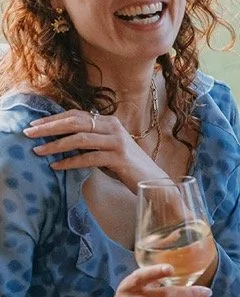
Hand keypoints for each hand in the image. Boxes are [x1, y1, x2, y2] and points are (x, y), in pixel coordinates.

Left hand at [25, 110, 166, 187]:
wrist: (153, 181)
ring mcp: (118, 142)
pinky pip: (89, 158)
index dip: (54, 119)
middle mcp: (114, 128)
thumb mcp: (107, 149)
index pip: (76, 115)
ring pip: (80, 139)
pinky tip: (56, 165)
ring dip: (55, 145)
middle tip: (29, 133)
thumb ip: (90, 141)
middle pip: (75, 122)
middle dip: (49, 127)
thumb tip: (61, 139)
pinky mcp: (119, 157)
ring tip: (38, 150)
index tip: (34, 125)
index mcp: (110, 122)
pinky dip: (70, 161)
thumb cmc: (127, 167)